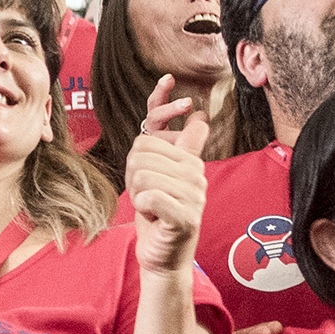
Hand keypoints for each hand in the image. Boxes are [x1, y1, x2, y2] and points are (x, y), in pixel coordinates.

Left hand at [126, 75, 210, 273]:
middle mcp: (196, 174)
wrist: (162, 256)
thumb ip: (172, 148)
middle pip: (142, 151)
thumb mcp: (157, 178)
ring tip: (151, 206)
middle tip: (147, 194)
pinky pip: (150, 196)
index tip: (169, 78)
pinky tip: (153, 217)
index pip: (170, 123)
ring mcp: (194, 195)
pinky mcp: (186, 217)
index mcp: (189, 161)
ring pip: (143, 174)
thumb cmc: (156, 215)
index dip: (164, 100)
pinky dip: (143, 208)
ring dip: (138, 194)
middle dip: (134, 175)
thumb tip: (200, 116)